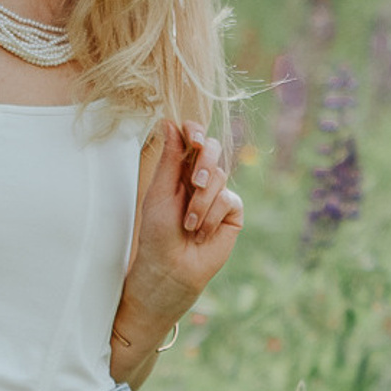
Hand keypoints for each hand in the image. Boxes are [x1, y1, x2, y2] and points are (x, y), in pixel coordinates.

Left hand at [125, 120, 243, 323]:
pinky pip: (229, 199)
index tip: (192, 139)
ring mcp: (218, 193)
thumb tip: (169, 122)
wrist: (171, 268)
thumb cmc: (158, 233)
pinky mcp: (232, 211)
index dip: (194, 131)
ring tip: (188, 225)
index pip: (191, 137)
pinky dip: (212, 216)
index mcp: (179, 168)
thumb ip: (169, 158)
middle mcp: (200, 177)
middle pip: (211, 148)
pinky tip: (201, 234)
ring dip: (201, 202)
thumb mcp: (160, 192)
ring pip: (219, 176)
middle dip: (204, 163)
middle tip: (195, 182)